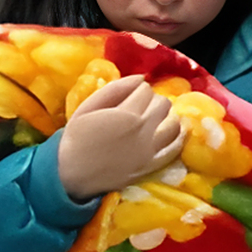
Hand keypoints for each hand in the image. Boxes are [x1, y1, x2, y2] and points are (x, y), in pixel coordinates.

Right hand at [55, 75, 184, 201]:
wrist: (73, 173)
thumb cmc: (77, 137)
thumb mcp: (89, 106)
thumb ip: (115, 89)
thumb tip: (141, 78)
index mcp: (127, 114)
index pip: (146, 90)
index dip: (138, 90)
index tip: (129, 96)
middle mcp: (144, 130)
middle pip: (162, 104)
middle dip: (152, 101)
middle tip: (140, 108)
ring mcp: (151, 150)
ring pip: (174, 123)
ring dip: (166, 116)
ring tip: (154, 118)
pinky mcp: (153, 165)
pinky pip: (176, 147)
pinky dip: (178, 136)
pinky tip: (173, 130)